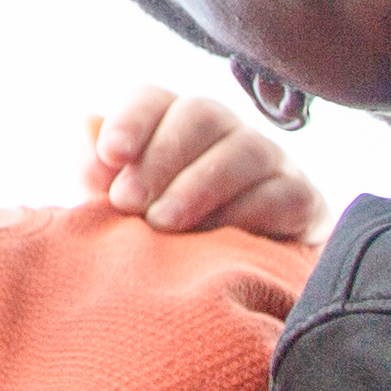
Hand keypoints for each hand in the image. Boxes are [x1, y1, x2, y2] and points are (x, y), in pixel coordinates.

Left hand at [85, 83, 329, 242]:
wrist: (237, 291)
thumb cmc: (165, 242)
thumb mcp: (121, 212)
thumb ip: (95, 173)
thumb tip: (88, 131)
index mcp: (171, 124)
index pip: (151, 99)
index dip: (131, 119)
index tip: (111, 154)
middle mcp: (223, 132)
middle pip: (199, 114)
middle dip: (160, 157)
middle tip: (128, 202)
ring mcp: (268, 161)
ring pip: (243, 149)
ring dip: (198, 184)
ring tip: (163, 223)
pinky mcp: (303, 199)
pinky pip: (282, 192)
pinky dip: (247, 211)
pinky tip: (218, 238)